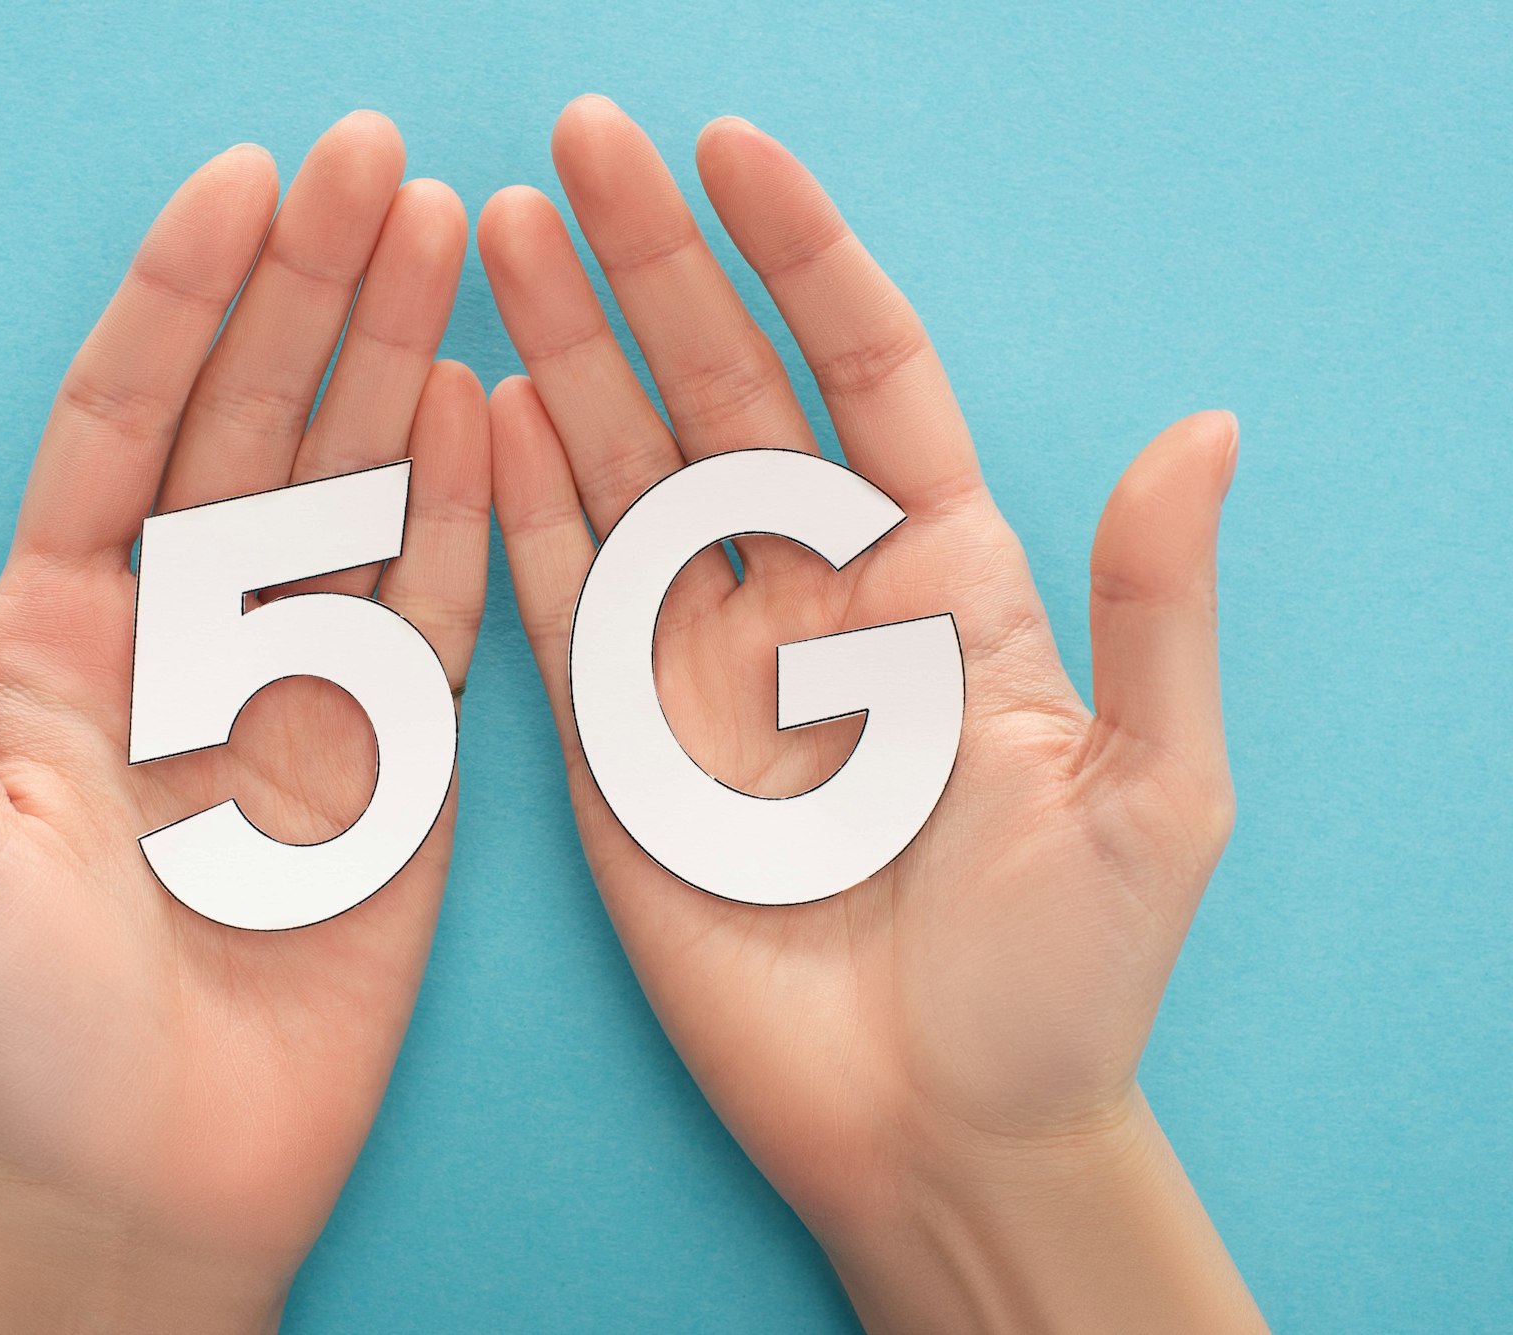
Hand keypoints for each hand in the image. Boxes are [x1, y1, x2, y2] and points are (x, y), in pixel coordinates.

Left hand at [0, 112, 485, 1332]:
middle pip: (255, 427)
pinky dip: (463, 508)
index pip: (125, 426)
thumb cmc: (23, 1035)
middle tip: (379, 163)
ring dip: (399, 363)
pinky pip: (435, 610)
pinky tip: (486, 402)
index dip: (181, 302)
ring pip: (355, 490)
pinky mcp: (402, 756)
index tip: (240, 185)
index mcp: (63, 634)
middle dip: (313, 290)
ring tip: (448, 235)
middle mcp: (187, 634)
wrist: (159, 1182)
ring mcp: (303, 686)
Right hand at [482, 96, 1262, 1330]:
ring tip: (493, 235)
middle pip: (719, 393)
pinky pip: (557, 599)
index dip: (798, 255)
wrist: (940, 1134)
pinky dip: (512, 502)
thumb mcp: (1154, 790)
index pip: (861, 372)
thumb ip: (1156, 607)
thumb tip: (1206, 424)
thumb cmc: (1064, 977)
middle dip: (648, 265)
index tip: (731, 151)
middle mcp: (809, 596)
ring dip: (561, 351)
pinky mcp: (618, 744)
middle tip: (571, 150)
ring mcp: (701, 664)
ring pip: (621, 472)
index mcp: (940, 579)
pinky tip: (477, 404)